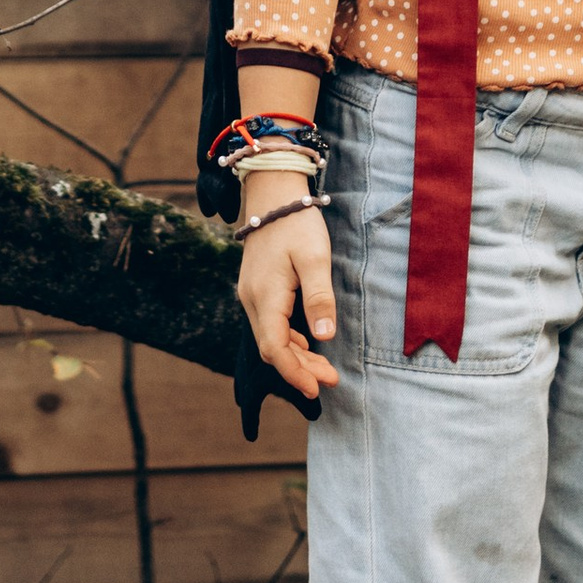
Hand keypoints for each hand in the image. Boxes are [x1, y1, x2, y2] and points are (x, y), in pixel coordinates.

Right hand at [238, 195, 338, 400]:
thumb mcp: (315, 257)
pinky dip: (288, 340)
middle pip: (272, 347)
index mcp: (265, 296)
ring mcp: (252, 295)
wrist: (272, 194)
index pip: (274, 348)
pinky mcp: (257, 289)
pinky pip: (270, 324)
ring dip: (296, 356)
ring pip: (270, 337)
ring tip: (324, 369)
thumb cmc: (296, 223)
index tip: (317, 388)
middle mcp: (252, 300)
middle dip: (300, 368)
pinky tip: (307, 344)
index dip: (294, 372)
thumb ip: (319, 297)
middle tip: (330, 380)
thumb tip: (324, 337)